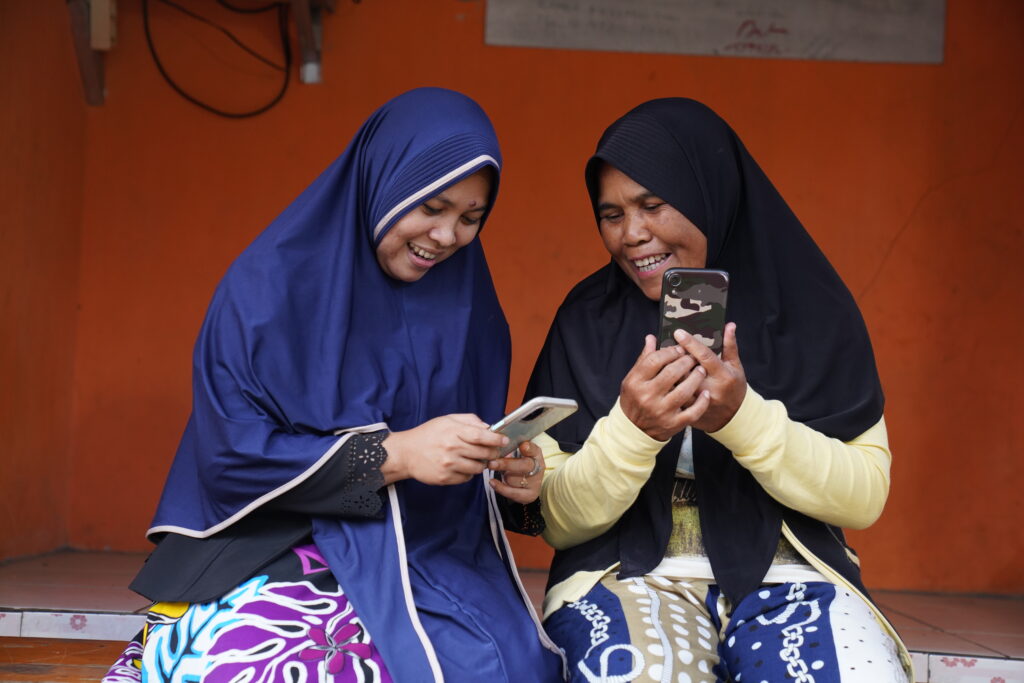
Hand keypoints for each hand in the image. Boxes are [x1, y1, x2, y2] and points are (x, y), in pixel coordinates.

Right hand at [381, 414, 508, 485]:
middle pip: (483, 453)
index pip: (481, 436)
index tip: (504, 440)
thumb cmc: (428, 434)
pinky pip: (466, 477)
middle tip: (492, 452)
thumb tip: (489, 427)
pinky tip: (461, 465)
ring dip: (480, 464)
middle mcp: (452, 448)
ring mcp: (448, 465)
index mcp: (453, 431)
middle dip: (492, 453)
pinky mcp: (445, 478)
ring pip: (477, 468)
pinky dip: (468, 473)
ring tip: (474, 459)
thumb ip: (469, 420)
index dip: (496, 439)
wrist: (406, 453)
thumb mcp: (447, 420)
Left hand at [487, 440, 544, 503]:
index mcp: (536, 454)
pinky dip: (500, 487)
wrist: (528, 481)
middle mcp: (538, 468)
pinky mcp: (530, 495)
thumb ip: (510, 448)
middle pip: (524, 466)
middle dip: (506, 464)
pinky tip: (492, 482)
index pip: (534, 450)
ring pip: (513, 479)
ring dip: (503, 475)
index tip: (522, 446)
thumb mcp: (518, 453)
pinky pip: (512, 492)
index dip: (529, 448)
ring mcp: (535, 483)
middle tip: (491, 463)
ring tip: (500, 471)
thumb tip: (497, 446)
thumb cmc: (518, 463)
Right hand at [619, 334, 710, 440]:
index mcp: (636, 383)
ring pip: (684, 390)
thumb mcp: (633, 379)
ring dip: (696, 377)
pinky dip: (702, 402)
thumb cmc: (634, 399)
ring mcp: (661, 411)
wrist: (634, 430)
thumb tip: (652, 338)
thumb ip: (644, 359)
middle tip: (692, 357)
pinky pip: (692, 412)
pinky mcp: (673, 424)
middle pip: (672, 373)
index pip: (655, 360)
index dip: (670, 352)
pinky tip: (706, 393)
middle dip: (686, 361)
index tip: (679, 348)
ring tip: (701, 370)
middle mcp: (648, 396)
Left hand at [673, 322, 746, 431]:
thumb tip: (730, 325)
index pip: (705, 356)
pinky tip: (661, 376)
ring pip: (677, 383)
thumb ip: (730, 346)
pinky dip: (666, 384)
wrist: (732, 417)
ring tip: (663, 360)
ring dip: (668, 370)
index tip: (678, 332)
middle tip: (667, 346)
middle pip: (687, 369)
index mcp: (723, 375)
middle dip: (675, 356)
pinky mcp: (689, 410)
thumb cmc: (734, 387)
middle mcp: (710, 389)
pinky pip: (673, 395)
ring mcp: (698, 401)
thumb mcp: (735, 366)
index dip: (691, 343)